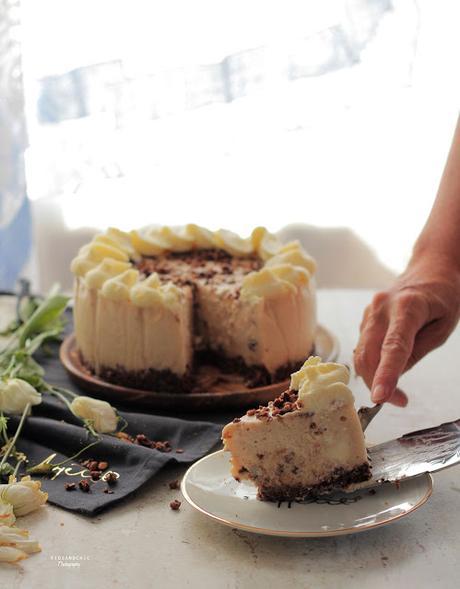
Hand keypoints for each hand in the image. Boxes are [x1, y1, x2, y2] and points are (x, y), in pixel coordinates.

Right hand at [354, 253, 459, 405]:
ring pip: (361, 352)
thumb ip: (418, 351)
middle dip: (376, 382)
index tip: (380, 397)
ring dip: (372, 376)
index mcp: (408, 307)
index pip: (393, 346)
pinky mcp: (365, 316)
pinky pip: (362, 345)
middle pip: (368, 353)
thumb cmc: (443, 297)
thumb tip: (393, 376)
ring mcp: (370, 310)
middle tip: (397, 401)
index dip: (386, 374)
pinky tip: (387, 368)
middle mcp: (382, 307)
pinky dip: (371, 363)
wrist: (430, 268)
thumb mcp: (443, 327)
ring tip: (394, 391)